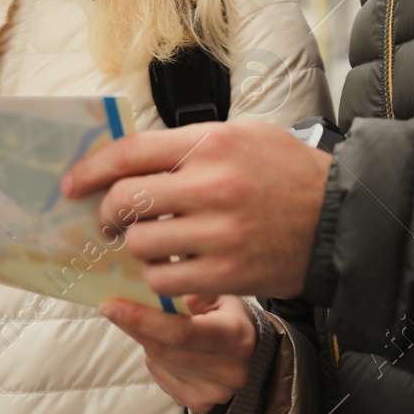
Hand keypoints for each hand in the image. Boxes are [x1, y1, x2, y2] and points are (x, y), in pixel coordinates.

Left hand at [62, 121, 329, 297]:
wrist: (340, 218)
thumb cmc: (288, 171)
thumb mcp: (242, 134)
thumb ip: (188, 143)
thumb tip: (132, 155)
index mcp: (210, 142)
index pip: (130, 152)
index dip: (92, 169)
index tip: (72, 184)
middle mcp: (210, 185)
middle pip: (127, 200)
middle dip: (108, 214)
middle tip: (110, 220)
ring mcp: (219, 231)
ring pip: (142, 243)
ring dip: (135, 246)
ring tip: (147, 242)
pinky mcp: (227, 272)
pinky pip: (166, 279)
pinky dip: (158, 276)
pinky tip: (169, 266)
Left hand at [104, 294, 255, 413]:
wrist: (253, 352)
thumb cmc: (230, 316)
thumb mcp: (218, 293)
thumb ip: (187, 291)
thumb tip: (147, 288)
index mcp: (235, 336)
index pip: (181, 331)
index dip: (143, 319)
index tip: (113, 305)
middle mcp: (228, 369)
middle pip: (164, 349)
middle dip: (134, 325)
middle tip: (114, 306)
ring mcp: (214, 391)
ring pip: (159, 361)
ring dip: (147, 339)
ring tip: (157, 324)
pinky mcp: (201, 403)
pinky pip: (161, 376)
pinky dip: (157, 358)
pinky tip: (170, 347)